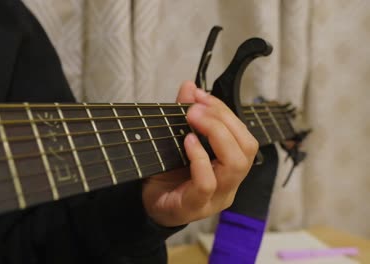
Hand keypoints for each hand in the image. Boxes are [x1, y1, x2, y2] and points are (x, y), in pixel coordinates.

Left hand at [142, 81, 258, 226]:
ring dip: (216, 134)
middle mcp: (229, 183)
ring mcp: (215, 198)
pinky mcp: (195, 207)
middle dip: (223, 120)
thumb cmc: (166, 173)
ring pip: (235, 165)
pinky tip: (188, 142)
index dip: (226, 112)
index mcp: (229, 166)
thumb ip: (185, 114)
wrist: (146, 203)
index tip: (201, 95)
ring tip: (192, 118)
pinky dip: (200, 158)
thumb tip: (190, 86)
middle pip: (247, 148)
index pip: (244, 136)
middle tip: (196, 107)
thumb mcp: (176, 139)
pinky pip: (207, 183)